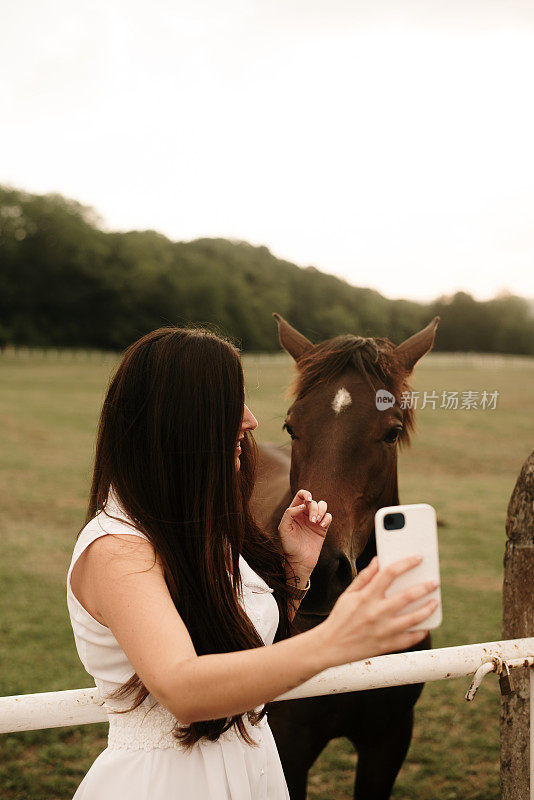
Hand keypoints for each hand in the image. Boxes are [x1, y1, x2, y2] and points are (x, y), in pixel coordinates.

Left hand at [278, 489, 331, 576]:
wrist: (299, 560)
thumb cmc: (289, 545)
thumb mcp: (283, 529)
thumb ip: (289, 514)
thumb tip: (302, 505)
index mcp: (294, 512)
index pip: (301, 495)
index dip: (305, 494)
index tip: (308, 500)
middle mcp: (305, 514)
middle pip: (313, 501)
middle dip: (314, 508)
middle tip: (312, 520)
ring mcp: (314, 520)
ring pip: (323, 505)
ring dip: (321, 511)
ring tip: (316, 522)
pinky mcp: (323, 528)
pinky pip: (328, 516)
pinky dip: (326, 519)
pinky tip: (321, 526)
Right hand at [316, 556, 438, 668]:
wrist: (330, 647)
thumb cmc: (340, 618)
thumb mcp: (348, 595)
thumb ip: (364, 577)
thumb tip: (378, 560)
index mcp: (366, 597)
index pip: (390, 573)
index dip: (406, 563)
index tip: (418, 558)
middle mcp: (376, 613)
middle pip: (407, 595)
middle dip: (425, 587)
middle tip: (434, 582)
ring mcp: (383, 630)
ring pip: (414, 618)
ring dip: (428, 608)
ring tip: (435, 602)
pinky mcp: (387, 645)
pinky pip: (410, 638)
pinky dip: (421, 631)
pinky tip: (425, 624)